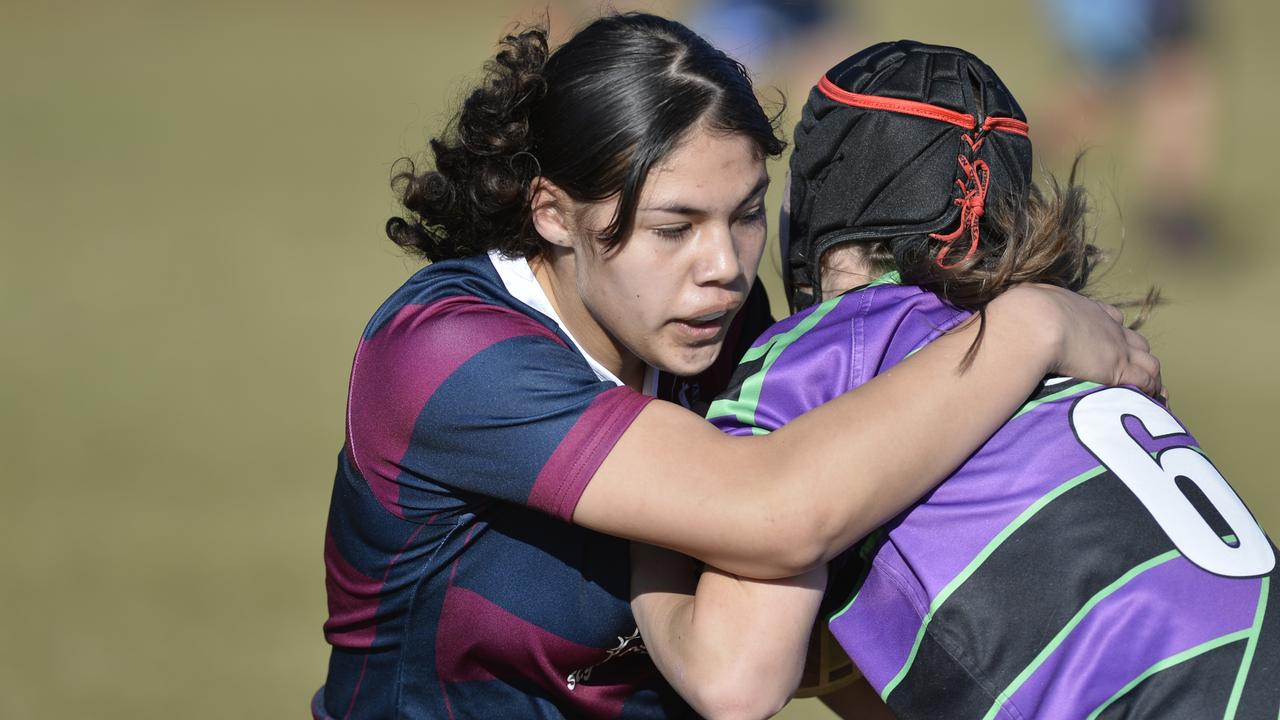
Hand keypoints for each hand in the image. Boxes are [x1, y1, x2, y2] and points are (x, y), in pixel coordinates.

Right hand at [995, 284, 1162, 395]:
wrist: (1032, 323)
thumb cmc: (1020, 315)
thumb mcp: (1025, 301)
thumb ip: (1025, 307)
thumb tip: (1008, 310)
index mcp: (1083, 309)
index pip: (1110, 320)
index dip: (1113, 334)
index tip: (1108, 346)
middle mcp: (1106, 326)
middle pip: (1134, 341)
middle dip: (1135, 355)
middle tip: (1130, 373)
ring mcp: (1117, 347)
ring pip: (1149, 362)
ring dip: (1149, 377)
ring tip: (1149, 394)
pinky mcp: (1120, 368)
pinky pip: (1148, 381)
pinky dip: (1152, 392)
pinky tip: (1150, 404)